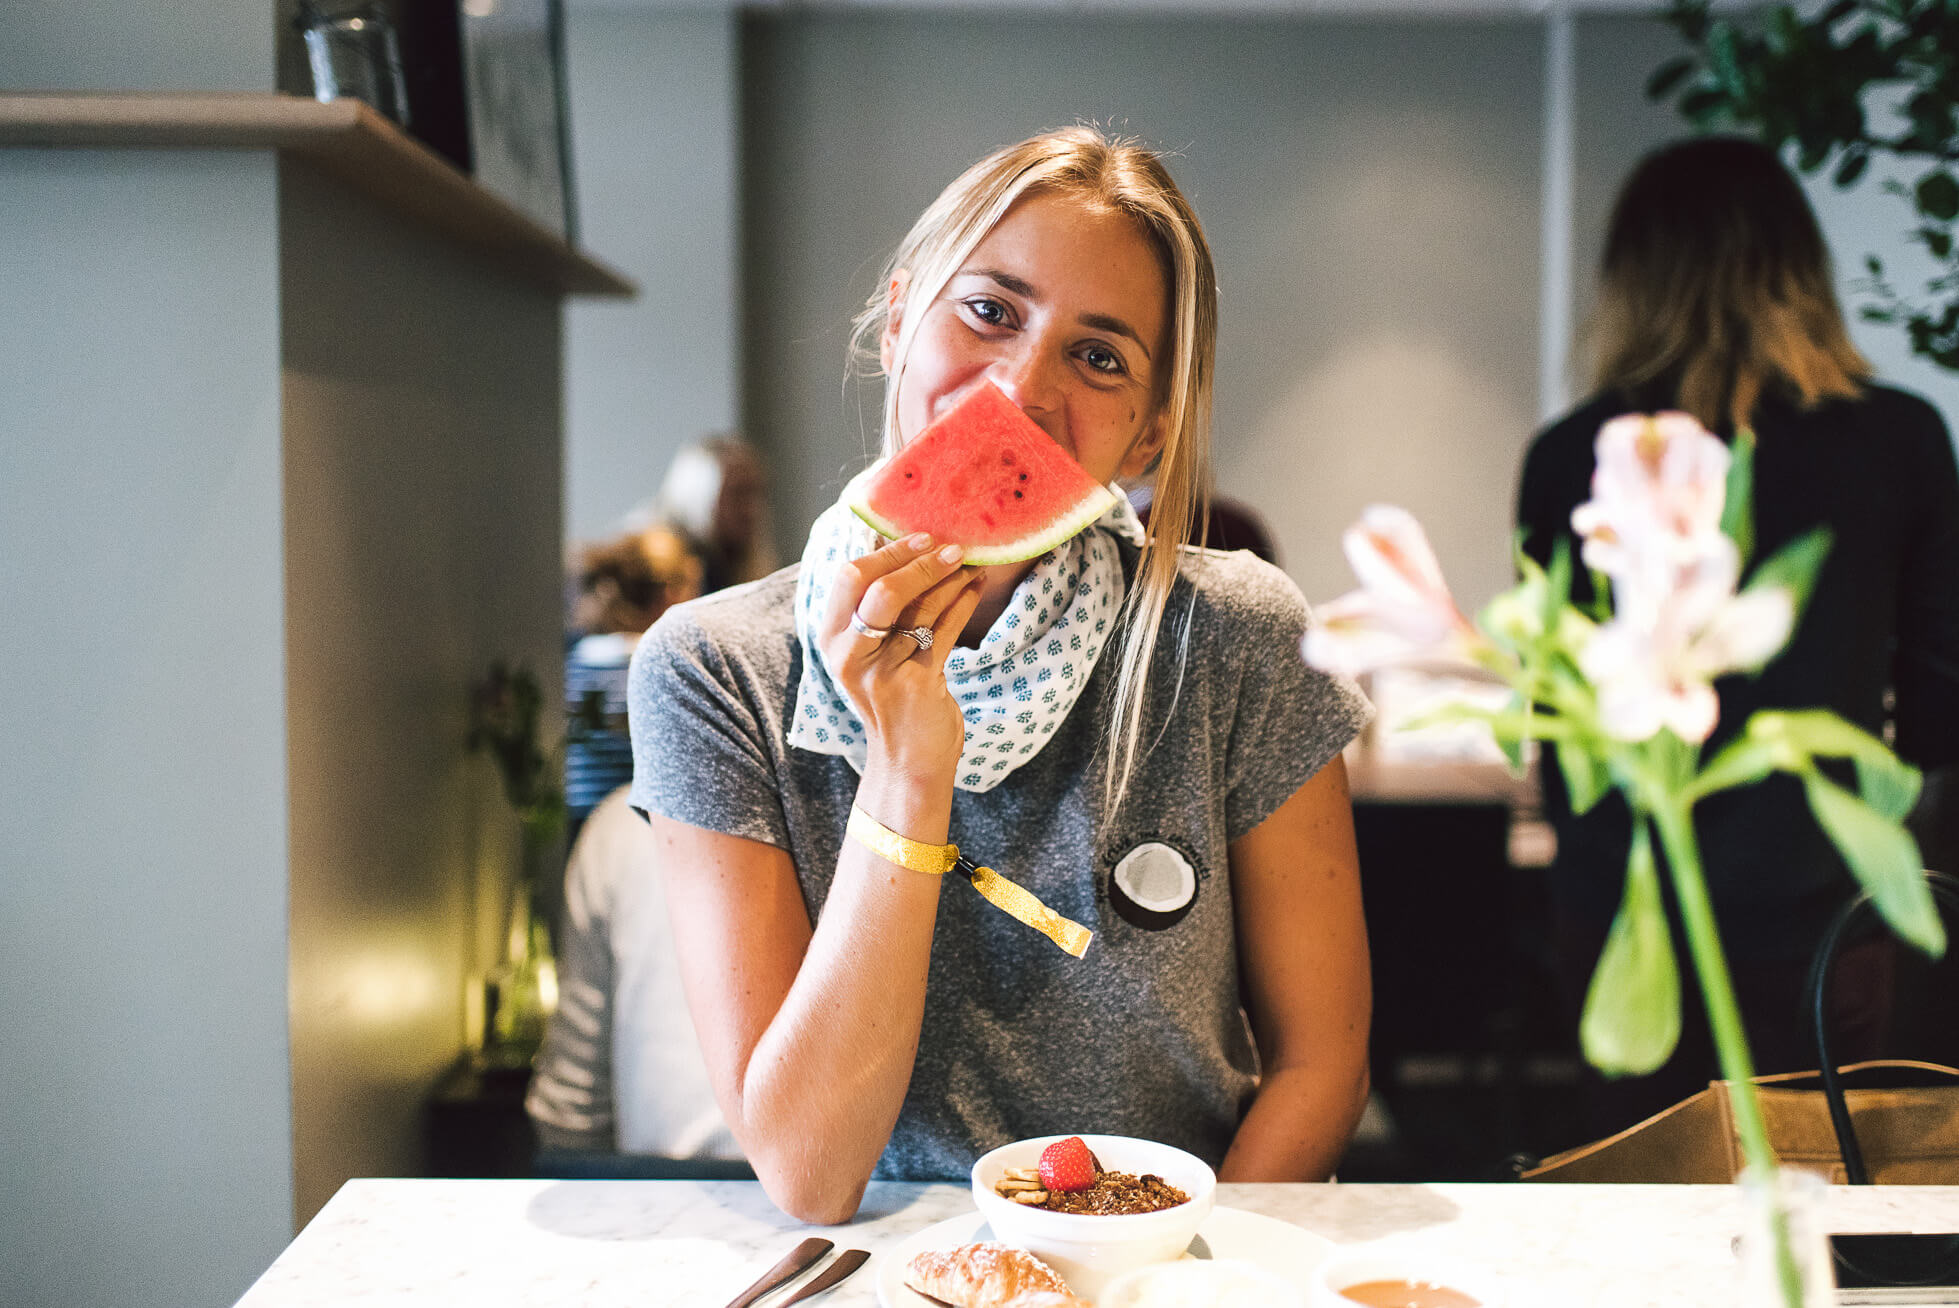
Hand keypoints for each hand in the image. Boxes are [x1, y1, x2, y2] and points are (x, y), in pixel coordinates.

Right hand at [819, 533, 985, 781]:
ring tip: (971, 562)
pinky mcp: (916, 684)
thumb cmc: (893, 699)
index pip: (849, 577)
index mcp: (833, 639)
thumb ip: (878, 611)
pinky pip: (944, 630)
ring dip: (949, 579)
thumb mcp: (871, 654)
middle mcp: (850, 654)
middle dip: (919, 562)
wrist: (908, 761)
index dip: (887, 551)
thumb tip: (905, 549)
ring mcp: (882, 671)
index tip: (920, 535)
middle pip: (880, 589)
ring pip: (918, 608)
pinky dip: (963, 603)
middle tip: (952, 547)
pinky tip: (975, 587)